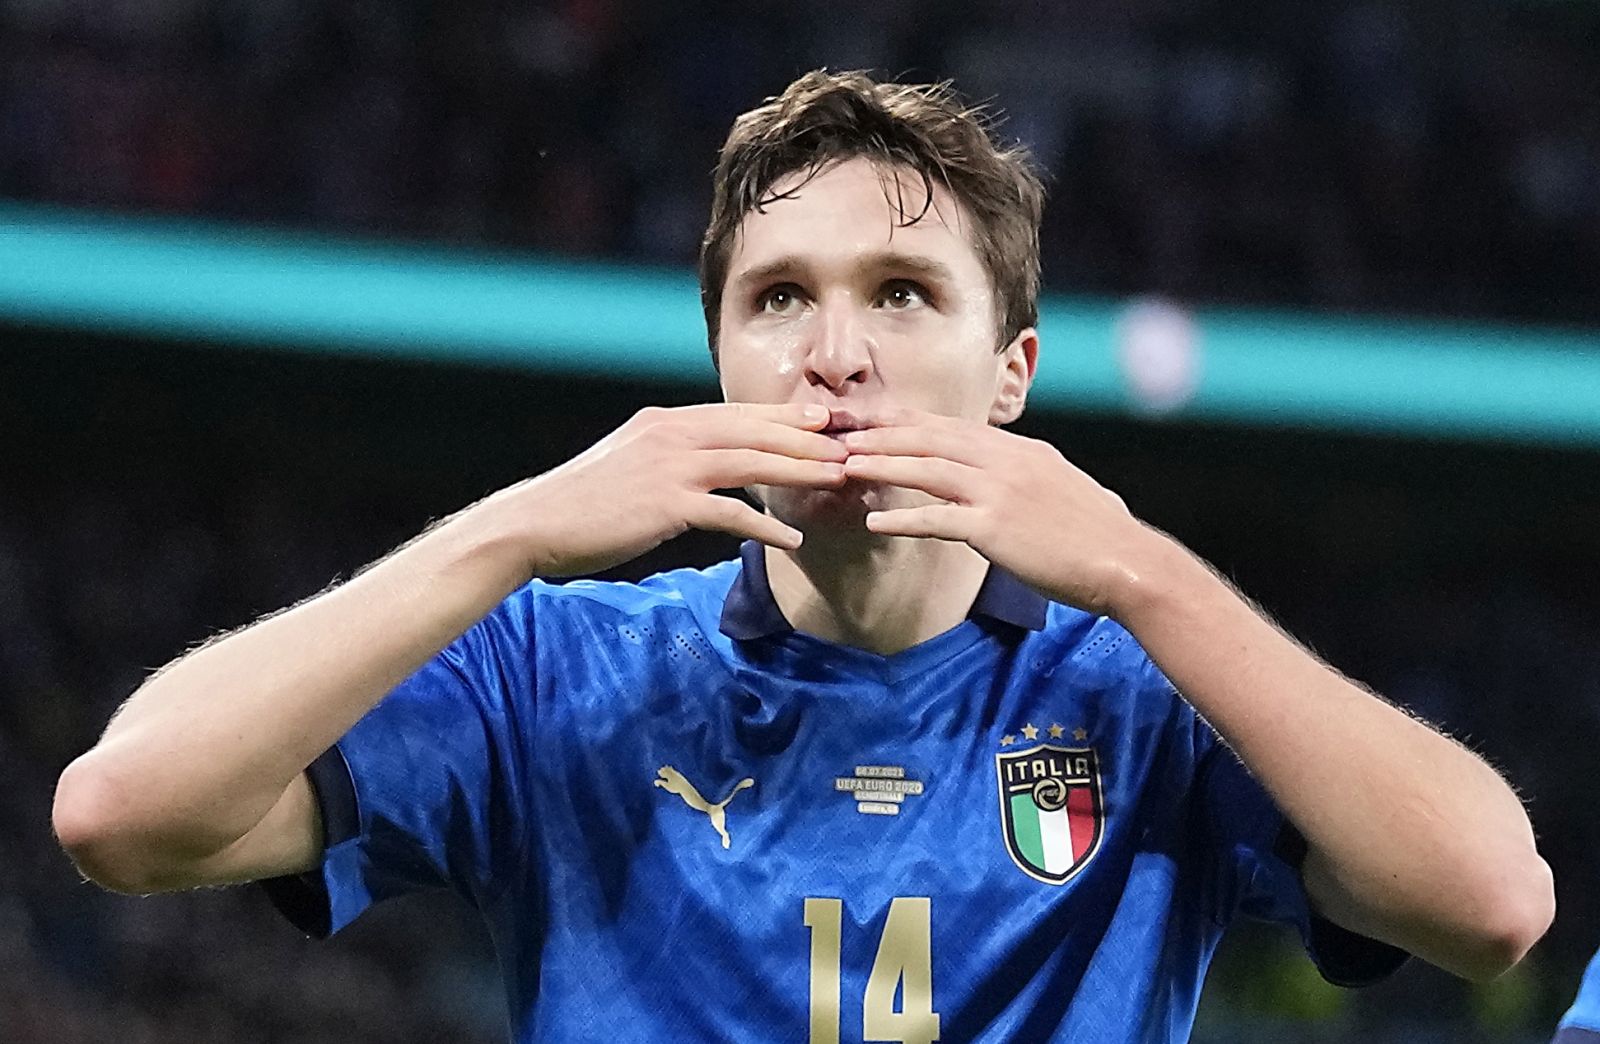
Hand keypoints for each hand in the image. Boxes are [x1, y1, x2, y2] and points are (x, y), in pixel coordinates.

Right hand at [512, 402, 847, 576]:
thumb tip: (704, 469)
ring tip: (836, 481)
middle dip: (805, 438)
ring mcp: (669, 467)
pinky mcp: (666, 504)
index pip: (736, 414)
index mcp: (664, 421)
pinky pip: (729, 513)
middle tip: (848, 445)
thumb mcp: (629, 464)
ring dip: (799, 472)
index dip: (784, 416)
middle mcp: (671, 434)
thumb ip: (668, 458)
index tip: (823, 419)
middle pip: (753, 431)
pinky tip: (790, 539)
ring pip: (750, 463)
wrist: (537, 525)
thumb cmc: (581, 505)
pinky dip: (764, 525)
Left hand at [839, 409, 1159, 615]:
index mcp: (1019, 449)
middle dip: (882, 434)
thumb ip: (1022, 473)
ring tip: (846, 466)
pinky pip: (937, 520)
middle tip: (843, 434)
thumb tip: (999, 473)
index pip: (951, 428)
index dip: (907, 423)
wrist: (1126, 562)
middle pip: (931, 439)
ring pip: (927, 469)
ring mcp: (999, 492)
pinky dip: (902, 520)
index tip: (873, 420)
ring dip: (882, 465)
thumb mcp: (1057, 485)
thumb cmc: (1096, 533)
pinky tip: (873, 524)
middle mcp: (1006, 460)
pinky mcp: (995, 528)